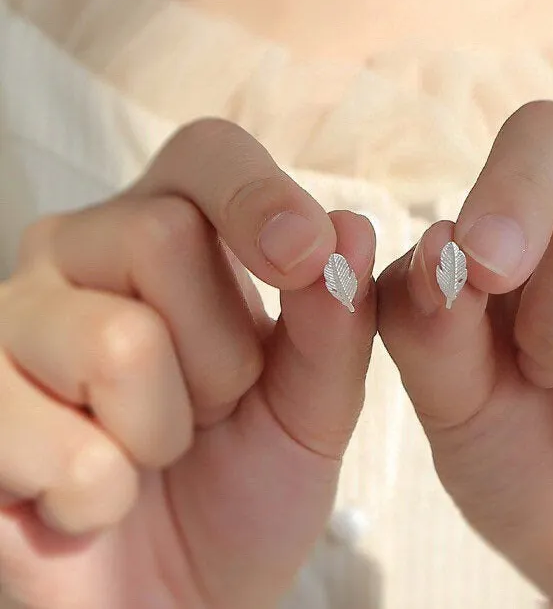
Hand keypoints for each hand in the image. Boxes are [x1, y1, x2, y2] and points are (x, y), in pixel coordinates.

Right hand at [0, 120, 375, 608]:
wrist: (180, 594)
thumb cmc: (246, 486)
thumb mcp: (314, 407)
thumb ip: (335, 322)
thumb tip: (351, 229)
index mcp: (174, 233)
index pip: (206, 154)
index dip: (256, 194)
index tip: (303, 256)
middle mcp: (80, 252)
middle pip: (162, 234)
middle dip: (221, 355)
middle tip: (210, 410)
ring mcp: (13, 323)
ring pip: (116, 339)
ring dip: (164, 430)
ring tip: (152, 453)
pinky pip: (57, 441)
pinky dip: (100, 495)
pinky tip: (91, 498)